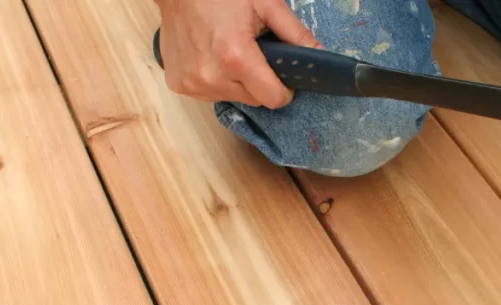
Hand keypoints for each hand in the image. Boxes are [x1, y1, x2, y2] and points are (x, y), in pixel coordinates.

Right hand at [156, 0, 321, 107]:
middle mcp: (212, 77)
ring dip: (237, 82)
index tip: (281, 75)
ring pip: (232, 98)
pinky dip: (216, 81)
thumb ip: (295, 34)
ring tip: (228, 52)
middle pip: (254, 99)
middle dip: (259, 82)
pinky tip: (211, 57)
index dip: (283, 88)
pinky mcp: (179, 85)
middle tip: (252, 54)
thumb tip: (320, 55)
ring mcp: (192, 84)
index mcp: (236, 58)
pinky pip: (210, 94)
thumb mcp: (266, 5)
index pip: (273, 98)